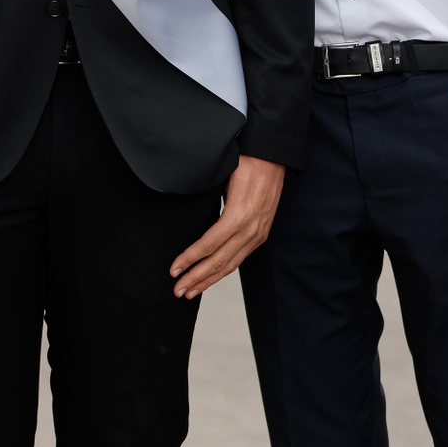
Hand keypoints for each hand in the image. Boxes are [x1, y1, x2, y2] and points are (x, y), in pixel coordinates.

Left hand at [170, 155, 284, 299]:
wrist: (273, 156)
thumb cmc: (245, 161)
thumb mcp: (222, 177)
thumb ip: (207, 199)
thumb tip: (185, 214)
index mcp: (238, 216)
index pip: (208, 245)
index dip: (189, 259)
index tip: (174, 269)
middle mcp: (250, 230)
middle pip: (219, 262)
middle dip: (196, 278)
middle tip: (177, 290)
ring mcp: (257, 234)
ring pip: (230, 264)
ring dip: (209, 280)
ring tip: (191, 290)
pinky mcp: (261, 234)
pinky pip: (240, 258)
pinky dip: (224, 270)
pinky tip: (212, 276)